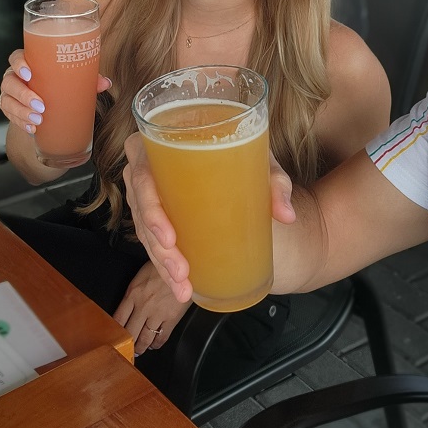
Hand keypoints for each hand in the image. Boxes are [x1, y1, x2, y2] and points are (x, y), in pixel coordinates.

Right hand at [0, 51, 111, 134]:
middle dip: (23, 95)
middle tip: (41, 106)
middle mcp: (14, 77)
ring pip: (7, 101)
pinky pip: (10, 116)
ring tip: (38, 121)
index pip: (15, 58)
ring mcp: (10, 94)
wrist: (47, 104)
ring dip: (21, 112)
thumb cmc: (58, 84)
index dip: (19, 64)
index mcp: (28, 63)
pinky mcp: (9, 109)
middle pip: (9, 82)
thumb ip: (87, 79)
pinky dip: (21, 123)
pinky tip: (32, 129)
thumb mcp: (71, 80)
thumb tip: (106, 82)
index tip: (30, 74)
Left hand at [113, 263, 191, 355]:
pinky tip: (155, 344)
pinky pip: (162, 337)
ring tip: (139, 350)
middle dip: (127, 343)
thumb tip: (129, 306)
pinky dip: (157, 344)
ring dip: (141, 347)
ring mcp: (157, 313)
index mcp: (133, 294)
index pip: (118, 318)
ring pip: (145, 338)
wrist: (185, 268)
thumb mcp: (143, 275)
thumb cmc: (165, 267)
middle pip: (130, 332)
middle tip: (126, 349)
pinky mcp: (172, 318)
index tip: (114, 337)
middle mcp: (142, 306)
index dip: (115, 331)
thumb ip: (135, 291)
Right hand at [122, 135, 297, 305]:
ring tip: (182, 286)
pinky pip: (152, 239)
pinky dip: (164, 264)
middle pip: (141, 209)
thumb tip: (286, 214)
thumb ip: (276, 183)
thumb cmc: (247, 156)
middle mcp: (150, 166)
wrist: (246, 166)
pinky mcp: (158, 213)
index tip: (170, 238)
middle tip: (181, 272)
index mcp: (165, 141)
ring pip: (144, 230)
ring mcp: (151, 192)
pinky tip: (179, 285)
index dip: (150, 208)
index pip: (142, 175)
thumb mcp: (262, 163)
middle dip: (158, 248)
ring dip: (161, 262)